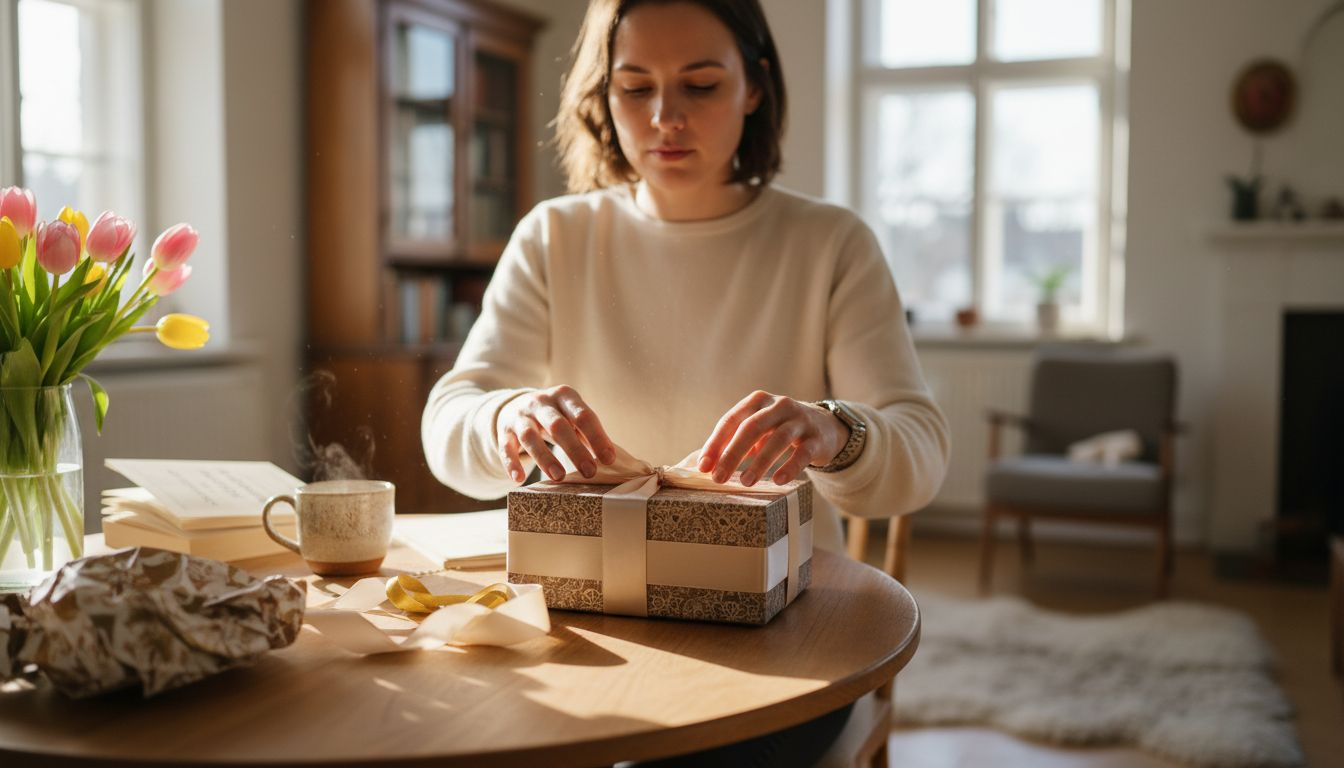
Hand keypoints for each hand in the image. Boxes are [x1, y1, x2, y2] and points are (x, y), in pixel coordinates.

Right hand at [497, 385, 615, 482]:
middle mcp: (540, 403)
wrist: (515, 405)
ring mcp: (520, 417)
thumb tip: (609, 457)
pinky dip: (512, 463)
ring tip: (559, 476)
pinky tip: (519, 479)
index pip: (583, 415)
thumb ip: (587, 432)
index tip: (608, 459)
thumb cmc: (554, 415)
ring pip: (530, 436)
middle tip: (590, 471)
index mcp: (563, 396)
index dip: (597, 437)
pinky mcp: (504, 432)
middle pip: (557, 425)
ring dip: (545, 457)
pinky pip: (506, 447)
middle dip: (575, 449)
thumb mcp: (570, 415)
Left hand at [697, 391, 848, 486]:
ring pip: (777, 439)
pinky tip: (778, 480)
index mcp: (757, 401)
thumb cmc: (780, 429)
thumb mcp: (758, 428)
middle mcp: (778, 405)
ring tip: (745, 482)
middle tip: (718, 478)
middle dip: (732, 454)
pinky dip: (789, 467)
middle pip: (751, 428)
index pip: (731, 420)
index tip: (703, 466)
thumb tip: (708, 465)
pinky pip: (802, 453)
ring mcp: (799, 420)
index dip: (715, 443)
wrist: (825, 426)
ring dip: (759, 463)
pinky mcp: (816, 438)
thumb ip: (736, 441)